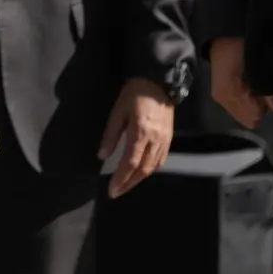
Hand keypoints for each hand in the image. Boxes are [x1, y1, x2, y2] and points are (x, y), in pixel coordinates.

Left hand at [99, 78, 175, 198]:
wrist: (159, 81)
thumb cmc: (134, 94)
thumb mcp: (117, 112)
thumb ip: (110, 135)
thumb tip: (102, 156)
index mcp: (140, 133)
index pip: (130, 163)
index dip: (120, 179)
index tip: (111, 190)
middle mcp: (155, 140)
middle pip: (143, 169)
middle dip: (129, 183)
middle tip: (117, 192)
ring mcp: (165, 139)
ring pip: (153, 166)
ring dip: (140, 179)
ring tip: (126, 185)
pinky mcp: (170, 137)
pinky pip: (161, 159)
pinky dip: (150, 170)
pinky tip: (142, 173)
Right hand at [209, 36, 272, 127]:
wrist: (223, 38)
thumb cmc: (241, 49)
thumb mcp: (259, 68)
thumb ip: (269, 91)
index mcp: (230, 94)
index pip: (254, 115)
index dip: (265, 104)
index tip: (266, 91)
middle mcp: (223, 100)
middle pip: (248, 118)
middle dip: (259, 106)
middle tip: (261, 88)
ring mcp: (220, 99)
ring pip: (243, 116)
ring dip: (252, 104)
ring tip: (253, 86)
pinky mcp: (220, 96)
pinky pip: (237, 109)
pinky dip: (246, 102)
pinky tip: (247, 88)